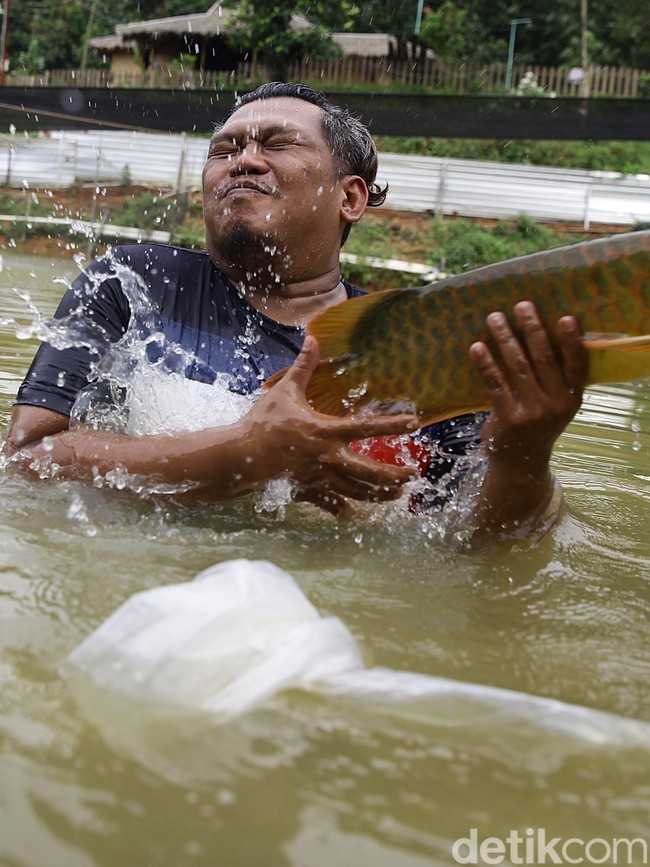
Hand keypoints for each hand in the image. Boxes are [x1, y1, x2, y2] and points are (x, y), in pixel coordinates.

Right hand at [244, 336, 419, 514]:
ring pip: (357, 491)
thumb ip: (303, 367)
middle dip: (394, 475)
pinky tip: (357, 516)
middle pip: (370, 472)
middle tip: (413, 475)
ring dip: (379, 494)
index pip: (367, 427)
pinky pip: (331, 506)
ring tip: (396, 495)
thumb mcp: (285, 391)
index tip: (415, 423)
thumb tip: (313, 338)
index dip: (393, 424)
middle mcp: (329, 458)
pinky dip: (345, 511)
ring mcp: (320, 479)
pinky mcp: (309, 492)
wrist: (240, 457)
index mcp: (326, 431)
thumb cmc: (263, 423)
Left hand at [465, 301, 587, 536]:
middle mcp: (557, 405)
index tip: (564, 317)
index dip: (572, 341)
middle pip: (544, 359)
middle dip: (531, 329)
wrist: (520, 464)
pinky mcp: (509, 419)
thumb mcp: (554, 406)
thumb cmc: (536, 426)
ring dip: (506, 339)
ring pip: (518, 367)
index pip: (576, 365)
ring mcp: (534, 413)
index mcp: (572, 398)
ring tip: (494, 317)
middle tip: (521, 305)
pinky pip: (495, 384)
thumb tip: (535, 335)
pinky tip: (477, 347)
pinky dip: (486, 363)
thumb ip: (552, 380)